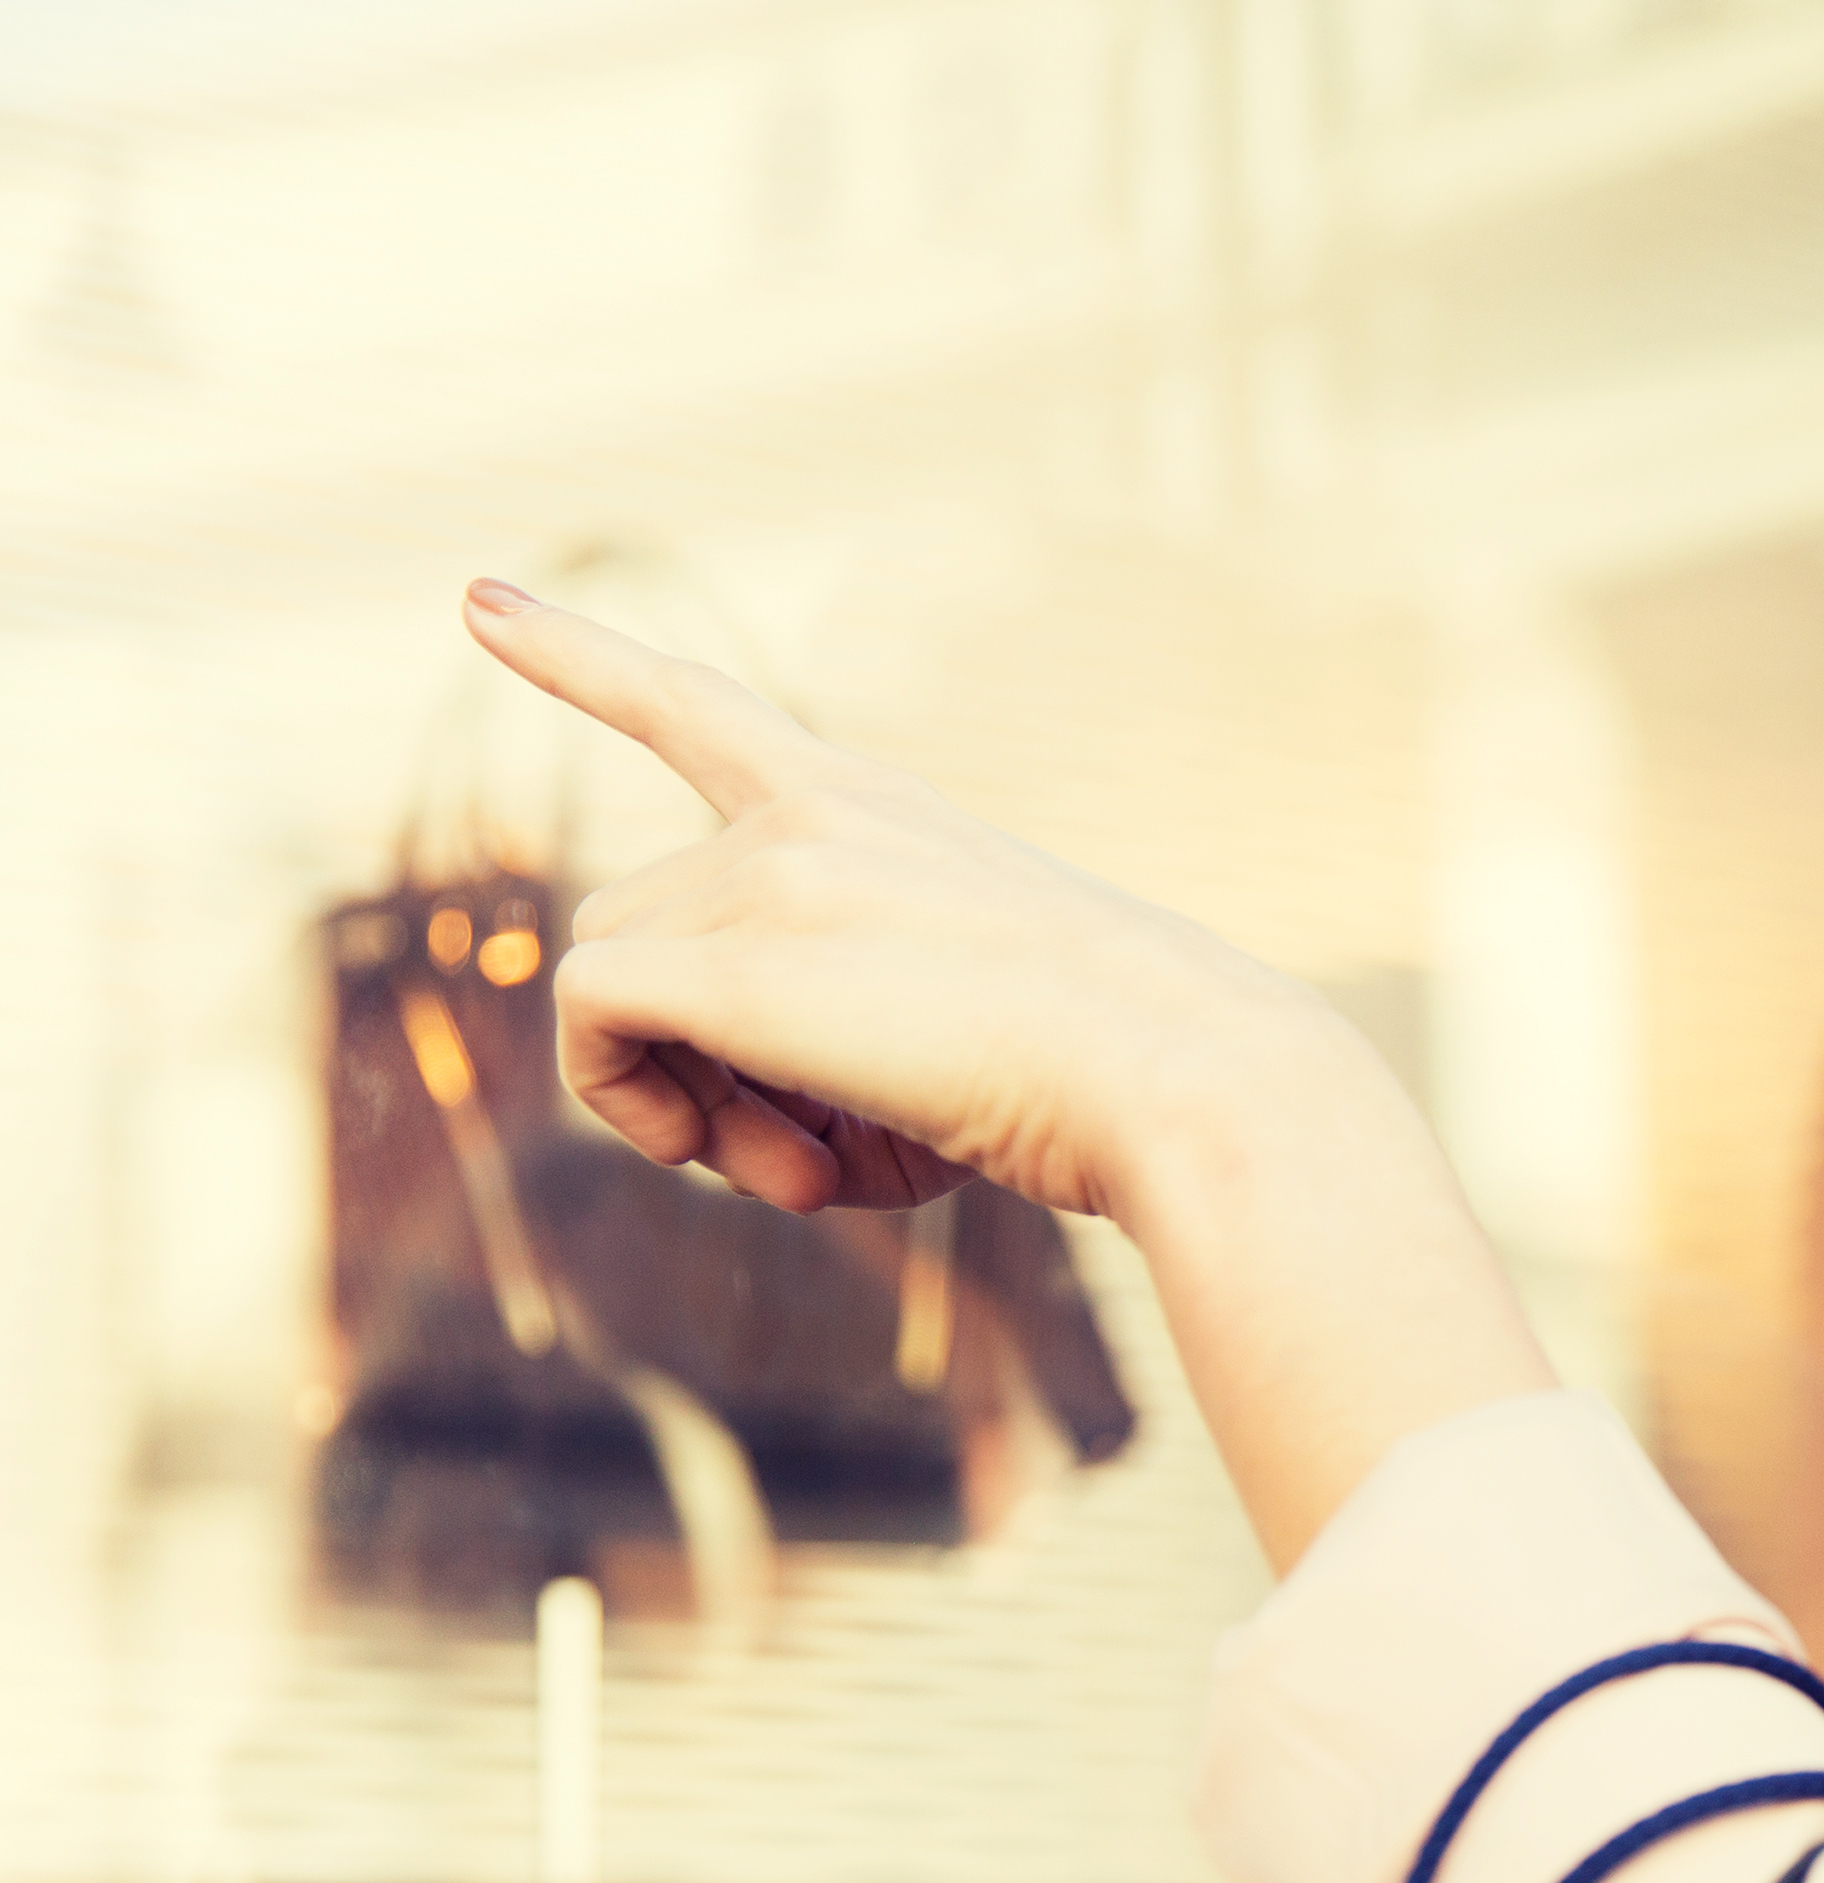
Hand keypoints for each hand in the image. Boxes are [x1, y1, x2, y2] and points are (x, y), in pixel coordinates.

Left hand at [463, 579, 1556, 1561]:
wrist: (1184, 1080)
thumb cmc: (1109, 1085)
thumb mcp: (972, 1024)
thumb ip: (835, 1030)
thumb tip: (686, 1104)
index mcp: (879, 812)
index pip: (701, 713)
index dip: (579, 658)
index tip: (477, 600)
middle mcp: (813, 813)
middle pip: (638, 924)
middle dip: (689, 1055)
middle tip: (810, 1166)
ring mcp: (774, 873)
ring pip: (606, 977)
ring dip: (677, 1098)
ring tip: (815, 1177)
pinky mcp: (735, 961)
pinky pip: (590, 1022)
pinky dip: (635, 1107)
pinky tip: (763, 1168)